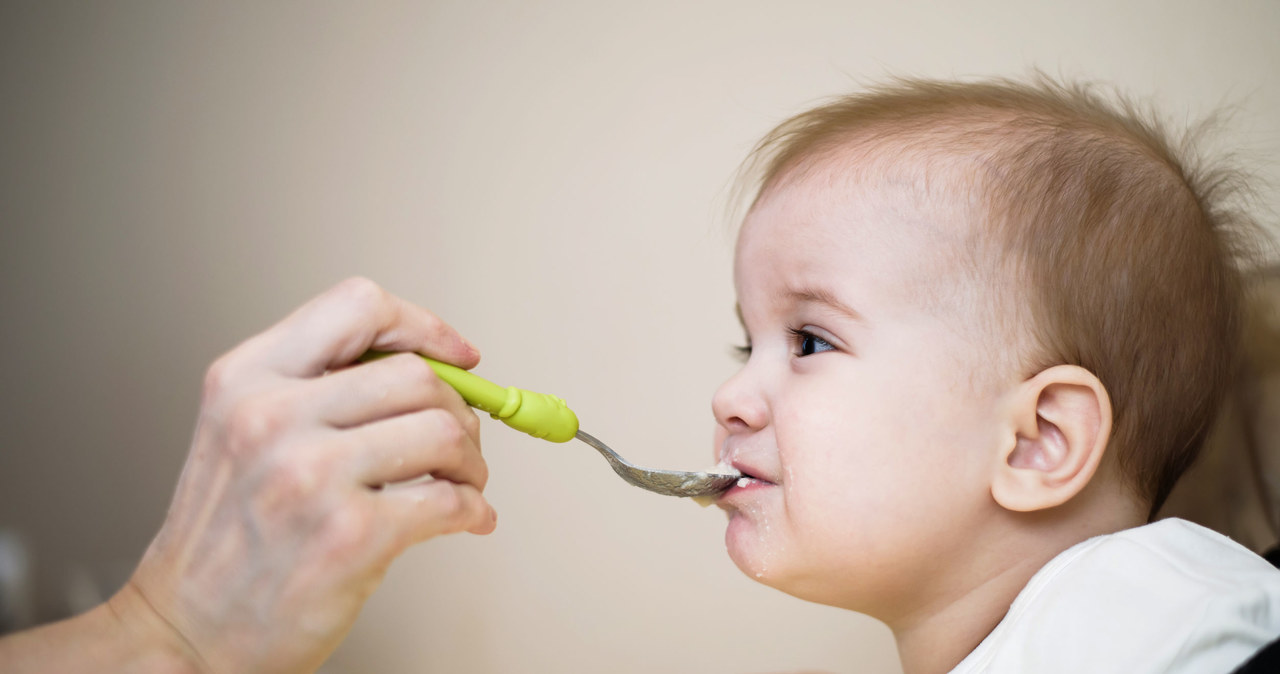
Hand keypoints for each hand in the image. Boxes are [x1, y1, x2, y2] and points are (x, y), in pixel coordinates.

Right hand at [118, 277, 495, 672]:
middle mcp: (272, 416)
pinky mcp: (350, 534)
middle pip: (417, 374)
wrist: (186, 631)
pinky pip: (450, 501)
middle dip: (459, 409)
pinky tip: (466, 519)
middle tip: (460, 443)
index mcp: (246, 378)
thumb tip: (430, 369)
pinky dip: (473, 509)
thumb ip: (317, 387)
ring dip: (472, 461)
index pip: (359, 307)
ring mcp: (311, 474)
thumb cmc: (226, 537)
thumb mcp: (242, 431)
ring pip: (444, 431)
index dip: (423, 327)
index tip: (457, 357)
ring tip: (462, 483)